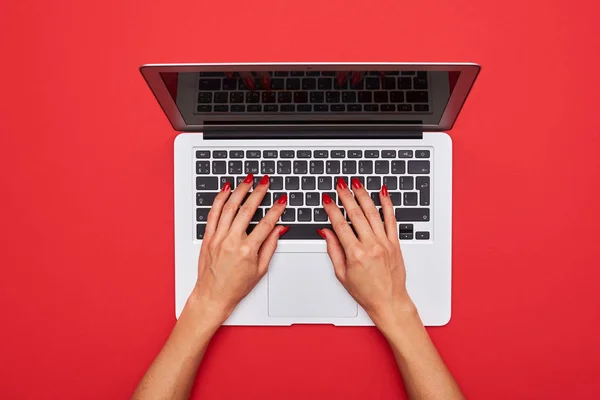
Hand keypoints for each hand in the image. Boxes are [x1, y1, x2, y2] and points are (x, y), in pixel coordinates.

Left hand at [188, 173, 287, 324]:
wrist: (212, 296)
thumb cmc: (235, 287)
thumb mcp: (260, 269)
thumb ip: (270, 246)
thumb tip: (279, 229)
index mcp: (247, 250)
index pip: (266, 223)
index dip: (276, 209)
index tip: (281, 200)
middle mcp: (231, 241)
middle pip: (247, 210)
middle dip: (258, 192)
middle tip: (265, 181)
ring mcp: (218, 238)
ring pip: (229, 207)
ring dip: (240, 190)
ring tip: (247, 180)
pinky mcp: (207, 237)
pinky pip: (213, 213)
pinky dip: (219, 199)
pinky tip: (226, 189)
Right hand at [320, 178, 415, 328]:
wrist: (389, 301)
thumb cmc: (366, 292)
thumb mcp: (342, 274)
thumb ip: (334, 250)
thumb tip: (326, 232)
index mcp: (355, 254)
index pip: (340, 225)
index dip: (332, 210)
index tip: (327, 200)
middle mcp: (371, 246)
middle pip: (356, 214)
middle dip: (346, 196)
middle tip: (340, 185)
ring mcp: (384, 243)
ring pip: (373, 213)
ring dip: (363, 196)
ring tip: (356, 184)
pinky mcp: (395, 243)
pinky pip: (391, 219)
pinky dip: (387, 204)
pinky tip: (383, 193)